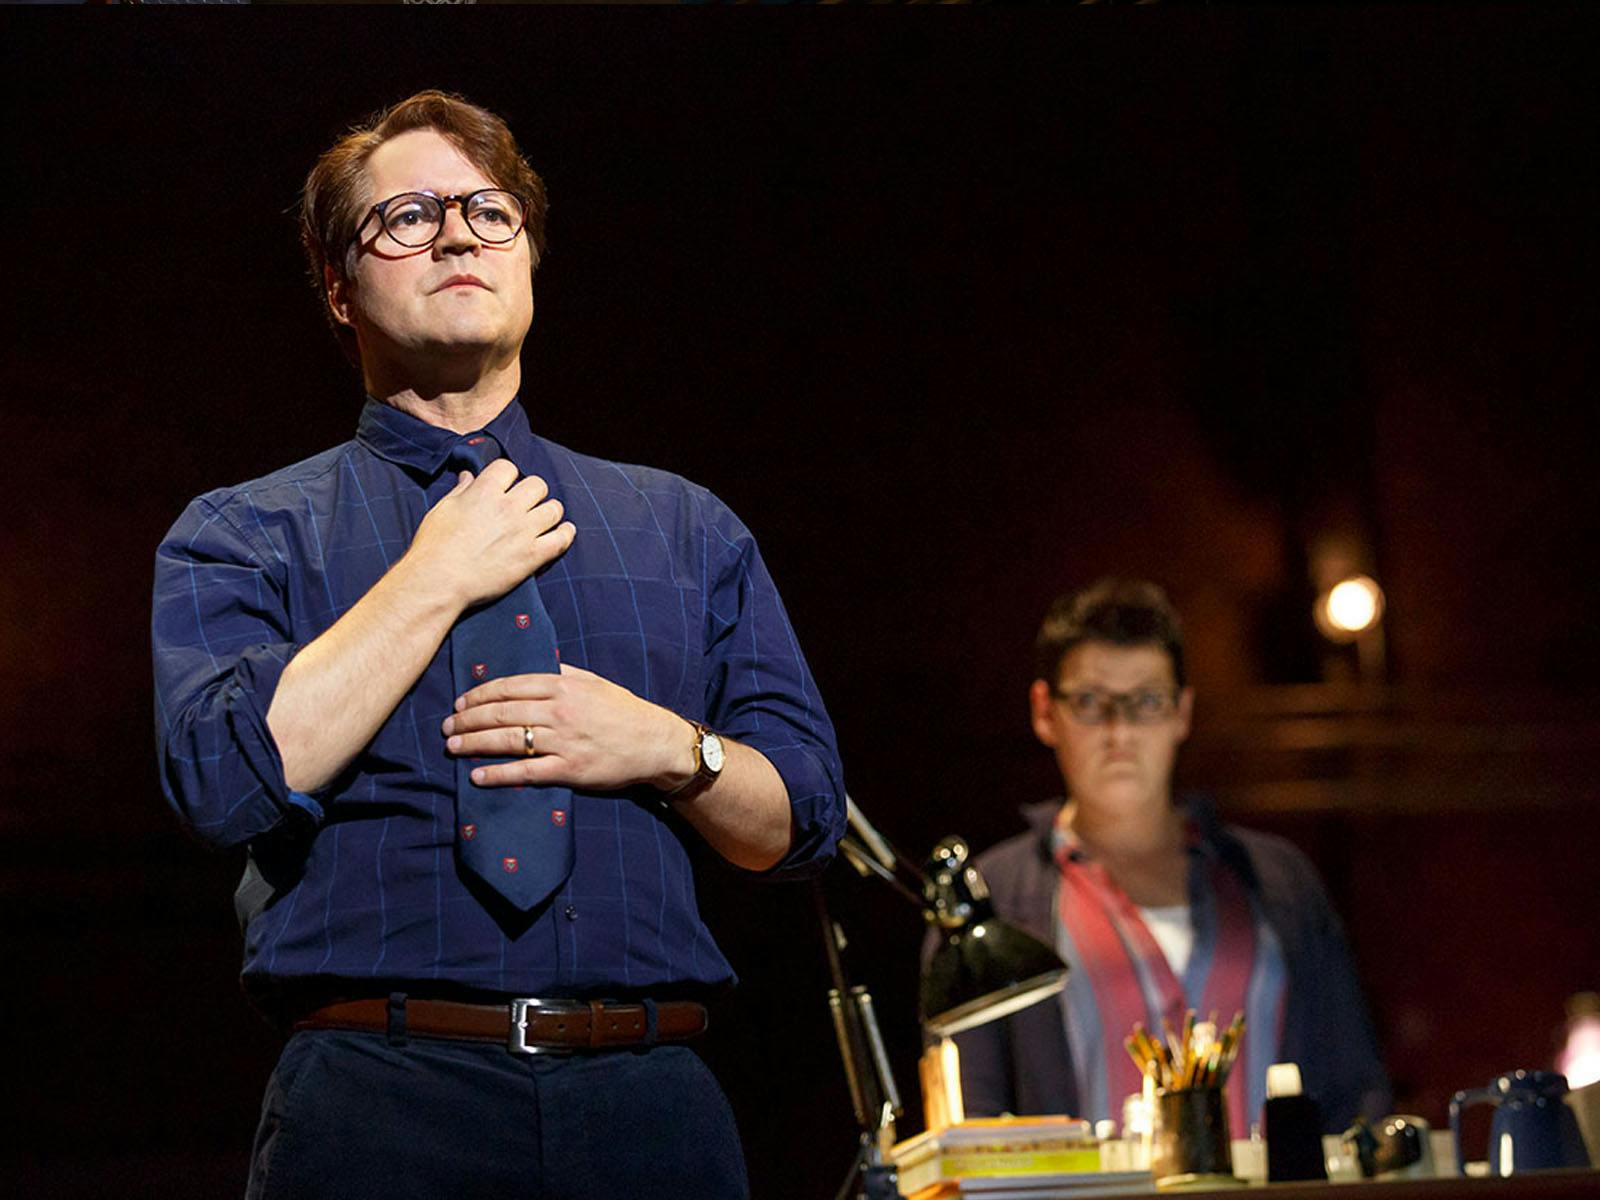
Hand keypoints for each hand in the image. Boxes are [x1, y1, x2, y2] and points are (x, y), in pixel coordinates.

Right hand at [406, 459, 574, 608]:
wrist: (439, 582)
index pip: (508, 467)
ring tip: (543, 518)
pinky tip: (563, 531)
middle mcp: (508, 507)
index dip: (508, 476)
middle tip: (526, 504)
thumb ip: (461, 491)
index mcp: (484, 492)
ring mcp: (523, 531)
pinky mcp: (532, 556)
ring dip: (549, 511)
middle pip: (537, 485)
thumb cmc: (434, 547)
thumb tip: (469, 476)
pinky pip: (561, 539)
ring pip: (554, 508)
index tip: (506, 486)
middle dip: (532, 492)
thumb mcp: (442, 510)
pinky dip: (566, 533)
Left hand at [441, 664, 695, 790]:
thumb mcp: (592, 682)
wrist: (654, 742)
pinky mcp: (568, 769)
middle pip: (501, 713)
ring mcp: (562, 741)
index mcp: (563, 686)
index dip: (479, 695)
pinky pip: (525, 771)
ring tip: (452, 748)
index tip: (460, 703)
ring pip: (507, 740)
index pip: (509, 687)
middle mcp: (559, 711)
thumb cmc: (623, 711)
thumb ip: (561, 673)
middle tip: (447, 728)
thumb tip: (531, 666)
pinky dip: (498, 774)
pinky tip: (477, 775)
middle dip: (468, 720)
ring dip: (474, 744)